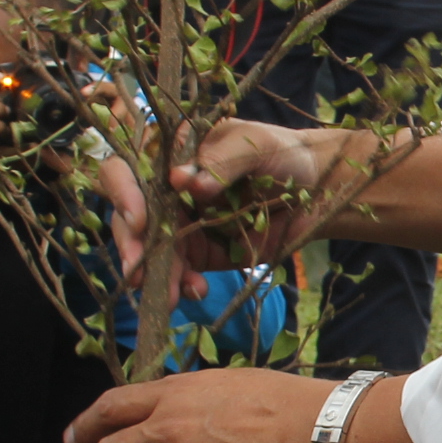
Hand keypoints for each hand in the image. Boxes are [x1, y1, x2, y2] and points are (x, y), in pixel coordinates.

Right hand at [145, 117, 370, 275]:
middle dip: (131, 246)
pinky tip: (197, 291)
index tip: (138, 220)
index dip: (123, 193)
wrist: (317, 191)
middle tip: (137, 272)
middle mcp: (166, 190)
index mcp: (170, 154)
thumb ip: (221, 161)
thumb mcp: (255, 145)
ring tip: (170, 297)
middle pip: (130, 217)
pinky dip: (183, 285)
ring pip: (151, 251)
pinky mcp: (200, 253)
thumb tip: (180, 181)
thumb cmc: (283, 153)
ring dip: (156, 275)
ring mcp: (181, 224)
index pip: (127, 169)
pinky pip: (180, 272)